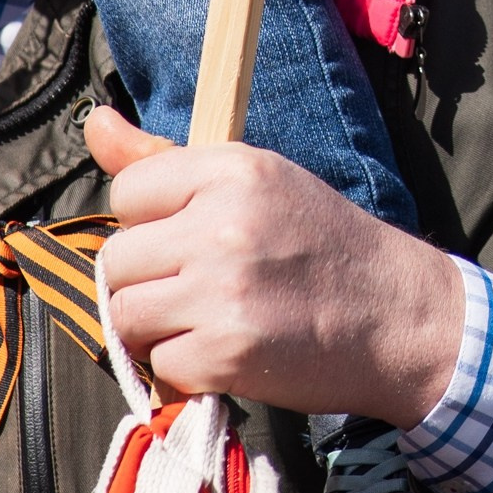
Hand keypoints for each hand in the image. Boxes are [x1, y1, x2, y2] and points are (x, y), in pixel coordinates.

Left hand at [85, 105, 465, 423]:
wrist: (397, 316)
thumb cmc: (320, 245)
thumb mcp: (254, 181)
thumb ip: (164, 160)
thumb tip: (95, 122)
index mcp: (231, 170)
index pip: (126, 193)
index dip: (147, 224)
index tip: (183, 240)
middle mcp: (223, 224)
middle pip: (116, 261)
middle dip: (144, 283)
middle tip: (191, 290)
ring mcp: (224, 290)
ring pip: (126, 316)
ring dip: (155, 330)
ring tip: (201, 323)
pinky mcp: (229, 353)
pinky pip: (160, 365)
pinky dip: (185, 370)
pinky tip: (223, 355)